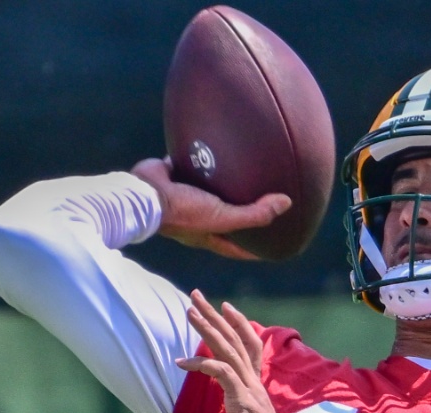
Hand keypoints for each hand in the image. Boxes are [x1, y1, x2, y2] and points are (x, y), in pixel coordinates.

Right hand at [132, 157, 291, 260]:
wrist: (144, 192)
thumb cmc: (183, 212)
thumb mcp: (222, 218)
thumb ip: (254, 214)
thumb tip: (287, 204)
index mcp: (207, 234)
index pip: (236, 248)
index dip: (254, 250)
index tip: (273, 248)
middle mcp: (196, 217)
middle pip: (224, 217)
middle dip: (241, 213)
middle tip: (263, 204)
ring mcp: (184, 196)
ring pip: (209, 190)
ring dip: (223, 183)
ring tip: (243, 169)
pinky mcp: (174, 174)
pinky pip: (192, 163)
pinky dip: (203, 156)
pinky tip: (218, 143)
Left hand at [175, 290, 308, 412]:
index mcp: (256, 392)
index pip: (249, 349)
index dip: (237, 326)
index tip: (224, 309)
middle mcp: (255, 386)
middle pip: (236, 341)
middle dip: (215, 316)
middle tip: (197, 295)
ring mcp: (251, 392)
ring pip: (229, 349)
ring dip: (208, 328)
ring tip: (190, 310)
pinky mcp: (243, 402)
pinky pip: (221, 372)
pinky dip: (202, 362)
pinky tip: (183, 361)